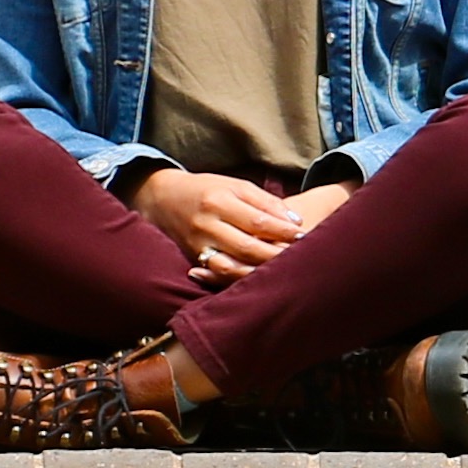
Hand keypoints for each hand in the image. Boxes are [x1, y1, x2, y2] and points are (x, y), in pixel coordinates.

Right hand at [132, 165, 308, 280]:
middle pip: (247, 247)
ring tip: (283, 272)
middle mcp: (206, 225)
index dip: (283, 231)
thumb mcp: (236, 186)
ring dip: (259, 272)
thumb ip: (266, 202)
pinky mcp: (194, 260)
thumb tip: (295, 222)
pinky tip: (259, 281)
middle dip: (277, 255)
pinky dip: (239, 280)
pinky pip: (218, 275)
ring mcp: (198, 245)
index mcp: (219, 202)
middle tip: (302, 258)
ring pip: (232, 267)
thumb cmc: (208, 190)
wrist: (163, 199)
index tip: (304, 235)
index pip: (257, 221)